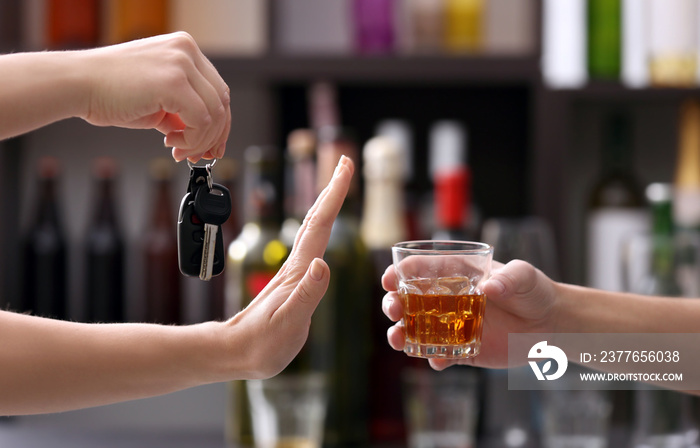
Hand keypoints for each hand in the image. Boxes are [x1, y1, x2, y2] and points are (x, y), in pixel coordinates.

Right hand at [79, 32, 229, 162]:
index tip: (212, 145)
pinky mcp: (173, 82)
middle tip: (198, 154)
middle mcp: (186, 51)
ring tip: (178, 149)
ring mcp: (181, 63)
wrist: (77, 84)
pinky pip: (201, 120)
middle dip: (213, 135)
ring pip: (215, 113)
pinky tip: (170, 143)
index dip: (219, 123)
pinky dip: (191, 139)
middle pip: (222, 101)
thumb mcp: (158, 98)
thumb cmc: (108, 90)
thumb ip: (183, 110)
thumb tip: (203, 136)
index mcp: (184, 49)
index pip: (217, 90)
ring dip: (199, 140)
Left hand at [221, 156, 353, 378]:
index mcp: (298, 271)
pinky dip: (320, 231)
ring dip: (326, 207)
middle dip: (332, 190)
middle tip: (345, 164)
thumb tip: (323, 264)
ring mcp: (293, 275)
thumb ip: (306, 295)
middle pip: (316, 220)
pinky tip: (322, 235)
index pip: (320, 225)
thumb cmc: (260, 344)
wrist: (234, 354)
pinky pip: (311, 249)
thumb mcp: (288, 324)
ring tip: (337, 190)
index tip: (344, 166)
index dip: (334, 194)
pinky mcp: (292, 286)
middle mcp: (296, 267)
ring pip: (312, 232)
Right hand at [382, 259, 559, 369]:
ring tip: (398, 339)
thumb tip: (489, 288)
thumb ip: (509, 278)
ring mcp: (452, 325)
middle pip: (408, 300)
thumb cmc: (535, 291)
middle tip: (393, 310)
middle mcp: (447, 299)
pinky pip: (441, 355)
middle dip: (393, 304)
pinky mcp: (462, 349)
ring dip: (402, 334)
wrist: (551, 325)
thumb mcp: (525, 277)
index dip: (400, 272)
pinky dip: (435, 358)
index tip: (390, 279)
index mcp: (456, 273)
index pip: (419, 269)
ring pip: (416, 330)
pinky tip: (437, 360)